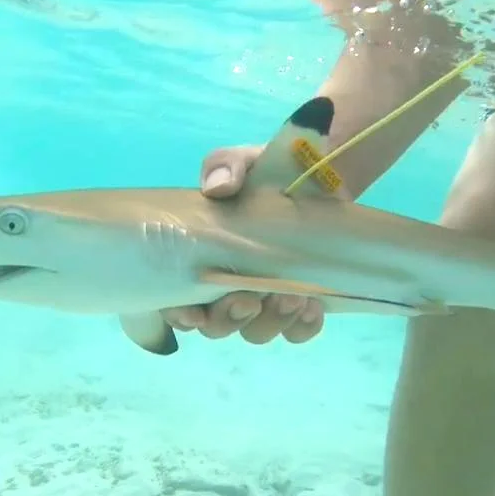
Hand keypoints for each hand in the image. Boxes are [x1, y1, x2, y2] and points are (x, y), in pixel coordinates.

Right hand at [159, 146, 324, 344]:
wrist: (317, 179)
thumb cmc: (267, 174)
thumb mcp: (243, 161)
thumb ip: (225, 167)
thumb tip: (218, 188)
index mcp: (201, 261)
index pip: (176, 302)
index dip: (181, 316)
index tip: (195, 312)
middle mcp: (227, 290)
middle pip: (216, 327)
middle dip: (230, 318)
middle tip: (250, 297)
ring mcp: (264, 302)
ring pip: (256, 333)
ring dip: (270, 321)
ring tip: (292, 295)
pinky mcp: (299, 306)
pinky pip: (296, 334)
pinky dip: (302, 326)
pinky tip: (311, 305)